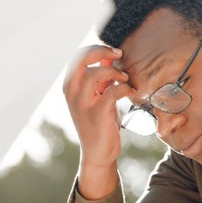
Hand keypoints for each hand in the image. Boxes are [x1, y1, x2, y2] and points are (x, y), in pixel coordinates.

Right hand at [63, 45, 133, 198]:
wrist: (98, 153)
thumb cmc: (100, 122)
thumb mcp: (98, 96)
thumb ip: (101, 77)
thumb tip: (111, 56)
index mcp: (70, 86)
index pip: (77, 57)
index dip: (96, 49)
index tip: (114, 52)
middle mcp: (72, 94)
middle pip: (80, 60)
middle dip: (100, 51)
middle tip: (118, 54)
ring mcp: (83, 105)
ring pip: (93, 75)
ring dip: (113, 72)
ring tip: (125, 78)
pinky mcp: (97, 115)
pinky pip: (111, 93)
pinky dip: (123, 88)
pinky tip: (130, 90)